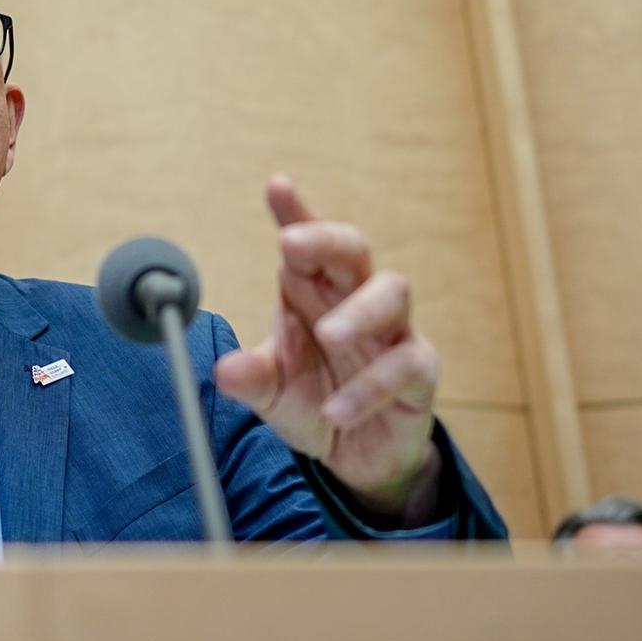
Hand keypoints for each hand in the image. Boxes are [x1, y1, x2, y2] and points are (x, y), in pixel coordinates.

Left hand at [212, 176, 442, 520]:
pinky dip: (370, 387)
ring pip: (391, 293)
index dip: (295, 212)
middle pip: (352, 249)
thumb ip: (251, 377)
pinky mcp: (418, 371)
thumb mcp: (273, 391)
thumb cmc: (313, 401)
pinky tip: (337, 410)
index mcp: (313, 289)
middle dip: (325, 239)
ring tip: (328, 334)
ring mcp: (391, 331)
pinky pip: (405, 366)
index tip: (277, 186)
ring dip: (359, 311)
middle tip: (290, 244)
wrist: (356, 454)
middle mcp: (353, 298)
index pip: (306, 242)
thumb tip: (223, 371)